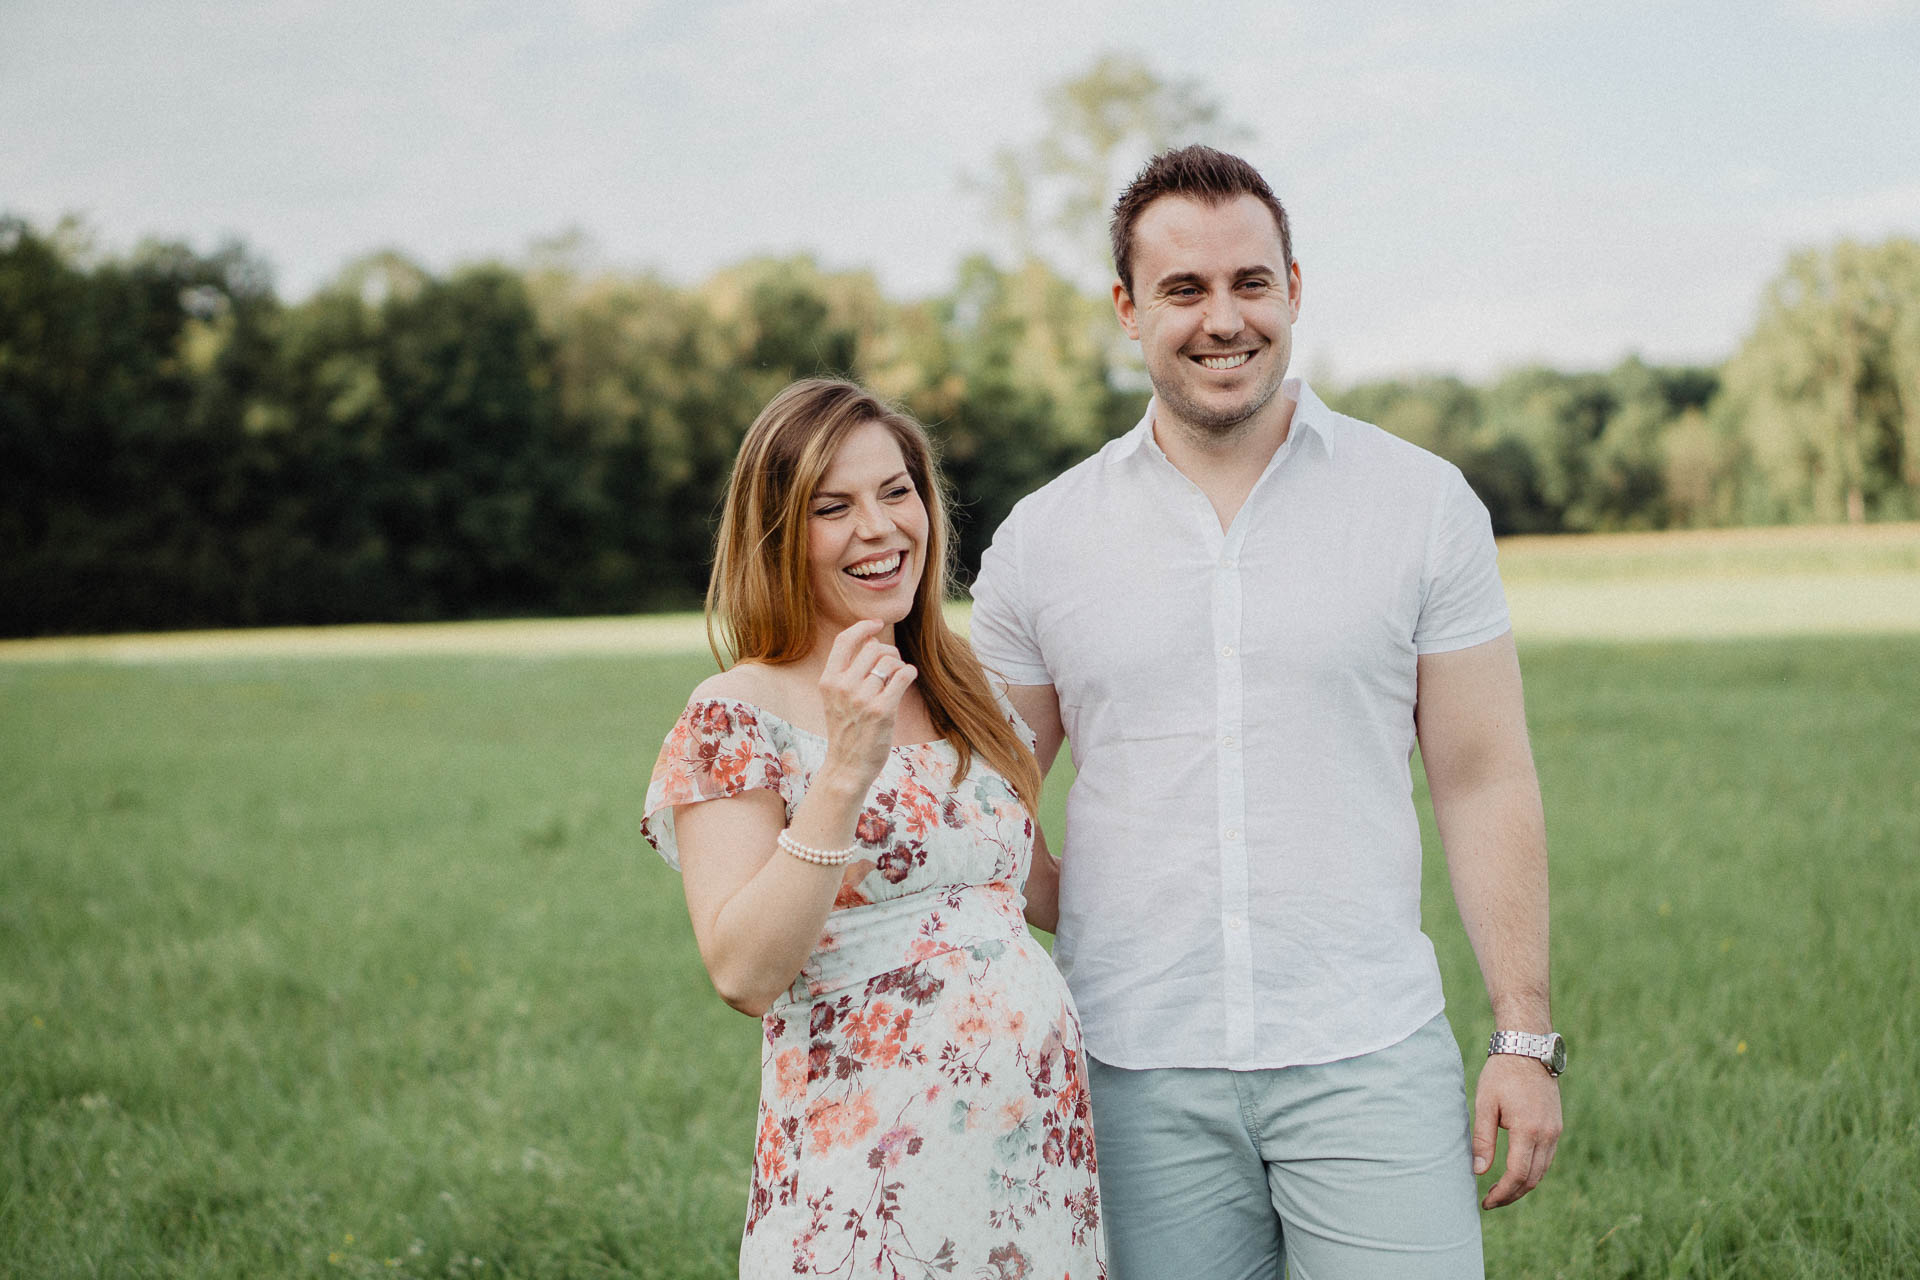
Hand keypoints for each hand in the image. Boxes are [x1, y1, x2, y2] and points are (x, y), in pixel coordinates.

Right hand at [818, 619, 916, 785]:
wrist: (848, 766)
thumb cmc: (846, 731)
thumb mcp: (834, 700)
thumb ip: (846, 674)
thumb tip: (873, 642)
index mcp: (828, 681)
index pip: (844, 640)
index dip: (863, 627)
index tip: (877, 624)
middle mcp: (842, 686)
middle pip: (873, 648)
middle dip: (888, 652)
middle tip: (892, 665)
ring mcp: (862, 698)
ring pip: (890, 661)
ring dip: (899, 665)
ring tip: (898, 678)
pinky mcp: (882, 710)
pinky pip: (903, 675)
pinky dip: (909, 672)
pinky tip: (908, 679)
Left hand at [1472, 1053, 1562, 1208]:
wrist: (1527, 1050)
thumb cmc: (1501, 1074)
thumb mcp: (1485, 1104)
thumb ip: (1482, 1139)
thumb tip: (1478, 1171)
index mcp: (1528, 1130)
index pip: (1517, 1174)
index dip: (1502, 1193)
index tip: (1486, 1201)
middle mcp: (1547, 1134)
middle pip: (1532, 1179)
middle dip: (1511, 1195)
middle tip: (1490, 1201)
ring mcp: (1555, 1131)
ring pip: (1542, 1171)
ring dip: (1523, 1186)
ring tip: (1500, 1191)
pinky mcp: (1556, 1127)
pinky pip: (1546, 1158)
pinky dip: (1532, 1171)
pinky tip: (1515, 1172)